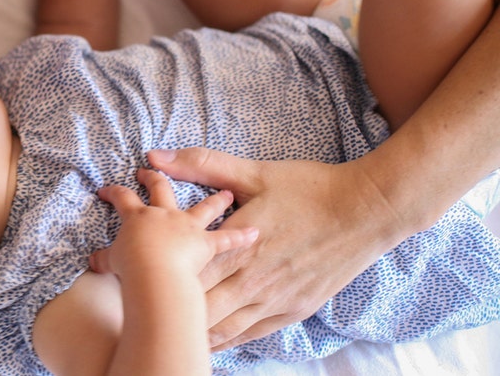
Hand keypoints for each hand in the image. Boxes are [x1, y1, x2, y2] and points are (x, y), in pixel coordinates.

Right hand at [90, 167, 257, 279]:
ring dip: (216, 201)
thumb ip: (104, 259)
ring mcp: (188, 227)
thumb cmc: (132, 267)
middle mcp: (165, 215)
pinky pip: (228, 240)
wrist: (157, 276)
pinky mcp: (207, 244)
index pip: (123, 198)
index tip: (105, 189)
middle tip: (148, 172)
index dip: (113, 192)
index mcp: (140, 216)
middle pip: (160, 189)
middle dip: (153, 179)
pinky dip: (242, 237)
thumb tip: (92, 260)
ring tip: (227, 195)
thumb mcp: (111, 260)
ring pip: (204, 208)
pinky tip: (255, 234)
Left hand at [144, 147, 406, 349]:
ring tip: (166, 336)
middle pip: (203, 307)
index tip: (129, 284)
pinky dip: (228, 340)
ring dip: (196, 332)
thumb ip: (203, 165)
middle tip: (140, 317)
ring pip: (226, 327)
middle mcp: (257, 278)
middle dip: (170, 312)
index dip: (157, 281)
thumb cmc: (310, 188)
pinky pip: (254, 333)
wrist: (369, 210)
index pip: (190, 272)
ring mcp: (278, 298)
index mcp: (241, 243)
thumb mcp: (255, 172)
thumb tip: (156, 155)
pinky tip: (209, 343)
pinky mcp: (295, 308)